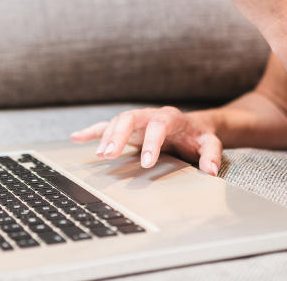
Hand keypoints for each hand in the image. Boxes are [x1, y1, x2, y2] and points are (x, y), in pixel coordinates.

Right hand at [70, 106, 222, 175]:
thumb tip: (210, 171)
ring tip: (98, 155)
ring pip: (117, 122)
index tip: (145, 162)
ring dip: (105, 137)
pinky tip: (76, 138)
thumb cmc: (199, 136)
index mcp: (171, 117)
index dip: (151, 142)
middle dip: (118, 136)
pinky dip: (91, 132)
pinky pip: (106, 126)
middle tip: (108, 155)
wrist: (193, 126)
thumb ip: (211, 155)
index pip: (159, 125)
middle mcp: (150, 115)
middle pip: (130, 118)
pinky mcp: (127, 127)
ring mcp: (136, 120)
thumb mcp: (210, 143)